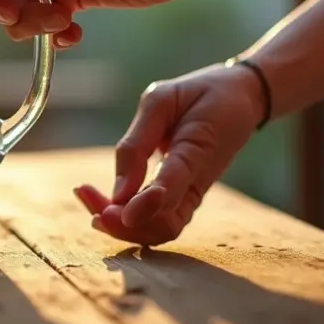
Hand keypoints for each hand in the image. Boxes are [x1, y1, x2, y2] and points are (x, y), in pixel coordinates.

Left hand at [73, 63, 264, 244]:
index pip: (172, 188)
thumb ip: (138, 142)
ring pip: (159, 229)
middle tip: (84, 195)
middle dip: (121, 221)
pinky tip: (100, 202)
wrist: (240, 97)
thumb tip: (119, 190)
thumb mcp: (162, 100)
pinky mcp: (185, 197)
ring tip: (85, 196)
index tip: (121, 213)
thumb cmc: (198, 94)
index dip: (147, 205)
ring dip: (120, 224)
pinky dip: (128, 219)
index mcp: (196, 151)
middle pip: (162, 223)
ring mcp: (193, 194)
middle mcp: (196, 182)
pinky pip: (159, 221)